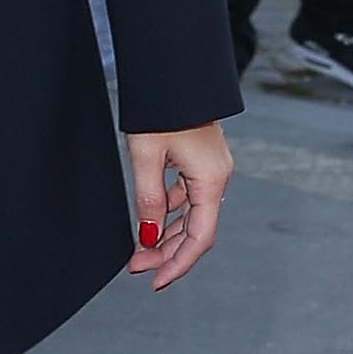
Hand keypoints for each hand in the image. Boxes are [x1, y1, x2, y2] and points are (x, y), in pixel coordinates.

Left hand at [125, 123, 231, 289]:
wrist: (172, 71)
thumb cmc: (160, 109)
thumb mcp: (146, 157)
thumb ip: (148, 200)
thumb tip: (146, 237)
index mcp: (211, 180)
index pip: (199, 238)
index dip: (178, 264)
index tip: (156, 282)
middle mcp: (217, 178)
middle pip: (195, 230)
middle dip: (166, 252)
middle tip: (136, 268)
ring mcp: (210, 169)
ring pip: (190, 215)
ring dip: (164, 234)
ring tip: (136, 249)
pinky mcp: (201, 161)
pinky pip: (186, 197)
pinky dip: (167, 211)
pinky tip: (147, 219)